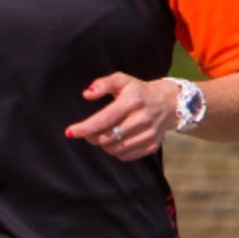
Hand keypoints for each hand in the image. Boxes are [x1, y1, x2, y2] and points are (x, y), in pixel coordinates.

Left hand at [66, 74, 181, 161]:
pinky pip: (125, 156)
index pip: (104, 119)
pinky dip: (116, 151)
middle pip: (106, 138)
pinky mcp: (152, 146)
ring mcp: (148, 134)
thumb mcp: (122, 80)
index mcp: (132, 101)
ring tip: (107, 132)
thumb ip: (103, 84)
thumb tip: (87, 94)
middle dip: (92, 136)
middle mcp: (142, 119)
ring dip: (104, 144)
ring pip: (114, 149)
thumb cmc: (138, 92)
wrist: (168, 103)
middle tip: (91, 130)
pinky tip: (119, 139)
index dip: (85, 128)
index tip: (70, 132)